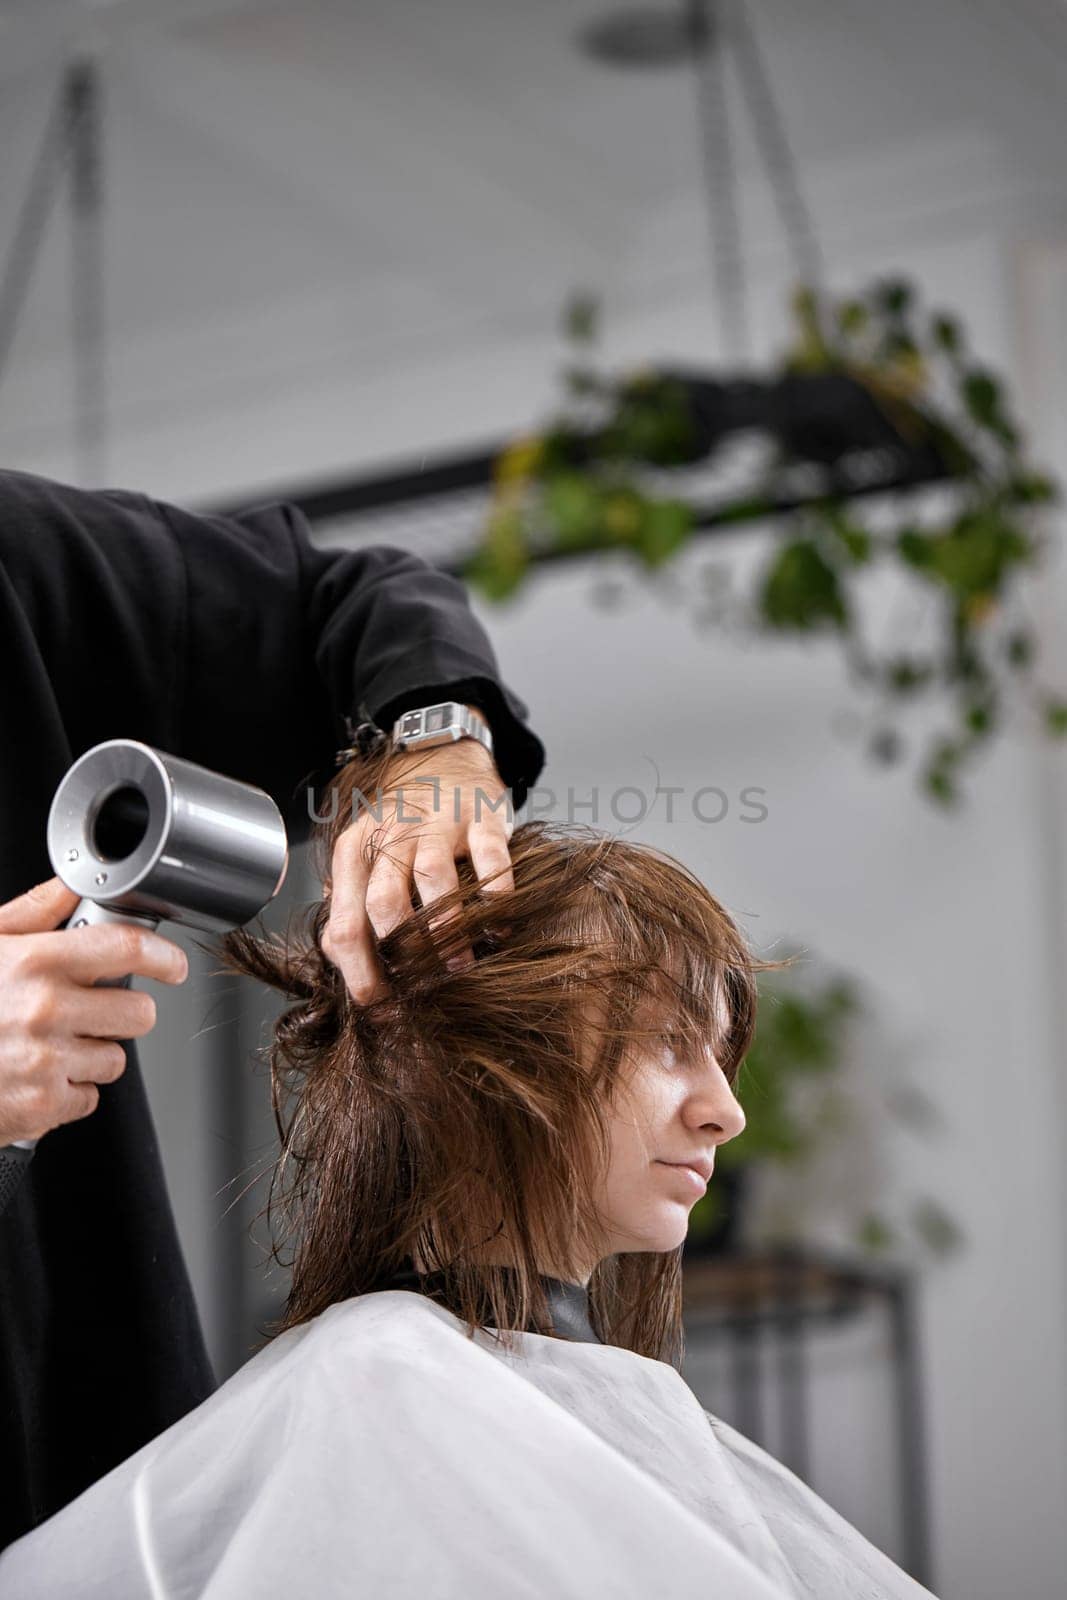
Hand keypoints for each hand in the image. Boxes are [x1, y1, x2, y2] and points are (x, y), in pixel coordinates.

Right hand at [0, 877, 188, 1144]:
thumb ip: (32, 914)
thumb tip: (72, 885)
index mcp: (35, 962)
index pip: (127, 949)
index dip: (162, 957)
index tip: (172, 965)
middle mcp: (45, 1010)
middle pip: (139, 1013)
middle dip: (122, 1013)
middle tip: (89, 1013)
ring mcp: (46, 1061)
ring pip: (115, 1059)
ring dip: (91, 1055)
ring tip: (46, 1045)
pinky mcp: (43, 1106)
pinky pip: (89, 1097)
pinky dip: (68, 1092)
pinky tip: (34, 1075)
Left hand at [321, 734, 514, 1004]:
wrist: (444, 760)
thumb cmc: (403, 824)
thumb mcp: (365, 856)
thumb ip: (349, 902)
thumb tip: (341, 962)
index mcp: (355, 852)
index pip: (344, 923)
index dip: (359, 974)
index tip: (380, 1006)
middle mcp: (392, 836)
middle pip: (383, 902)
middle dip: (401, 956)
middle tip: (420, 991)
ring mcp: (438, 825)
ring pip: (432, 880)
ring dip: (446, 932)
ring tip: (459, 967)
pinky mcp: (482, 819)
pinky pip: (491, 860)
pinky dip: (496, 898)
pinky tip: (499, 928)